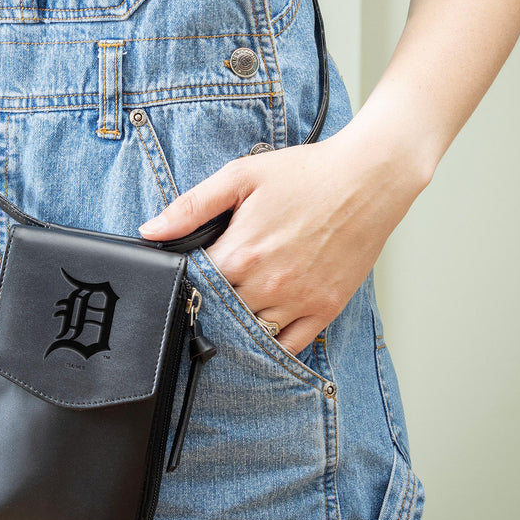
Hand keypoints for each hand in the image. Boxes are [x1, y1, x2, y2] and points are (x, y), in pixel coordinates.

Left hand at [137, 123, 429, 354]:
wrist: (368, 178)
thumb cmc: (306, 174)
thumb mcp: (240, 177)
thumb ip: (191, 206)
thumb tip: (151, 230)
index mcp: (241, 253)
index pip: (192, 285)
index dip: (184, 280)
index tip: (185, 273)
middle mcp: (268, 285)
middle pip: (218, 312)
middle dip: (208, 302)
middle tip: (210, 287)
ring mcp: (299, 301)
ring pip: (251, 333)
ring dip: (237, 323)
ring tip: (235, 302)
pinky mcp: (325, 308)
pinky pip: (289, 346)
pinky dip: (271, 344)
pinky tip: (261, 328)